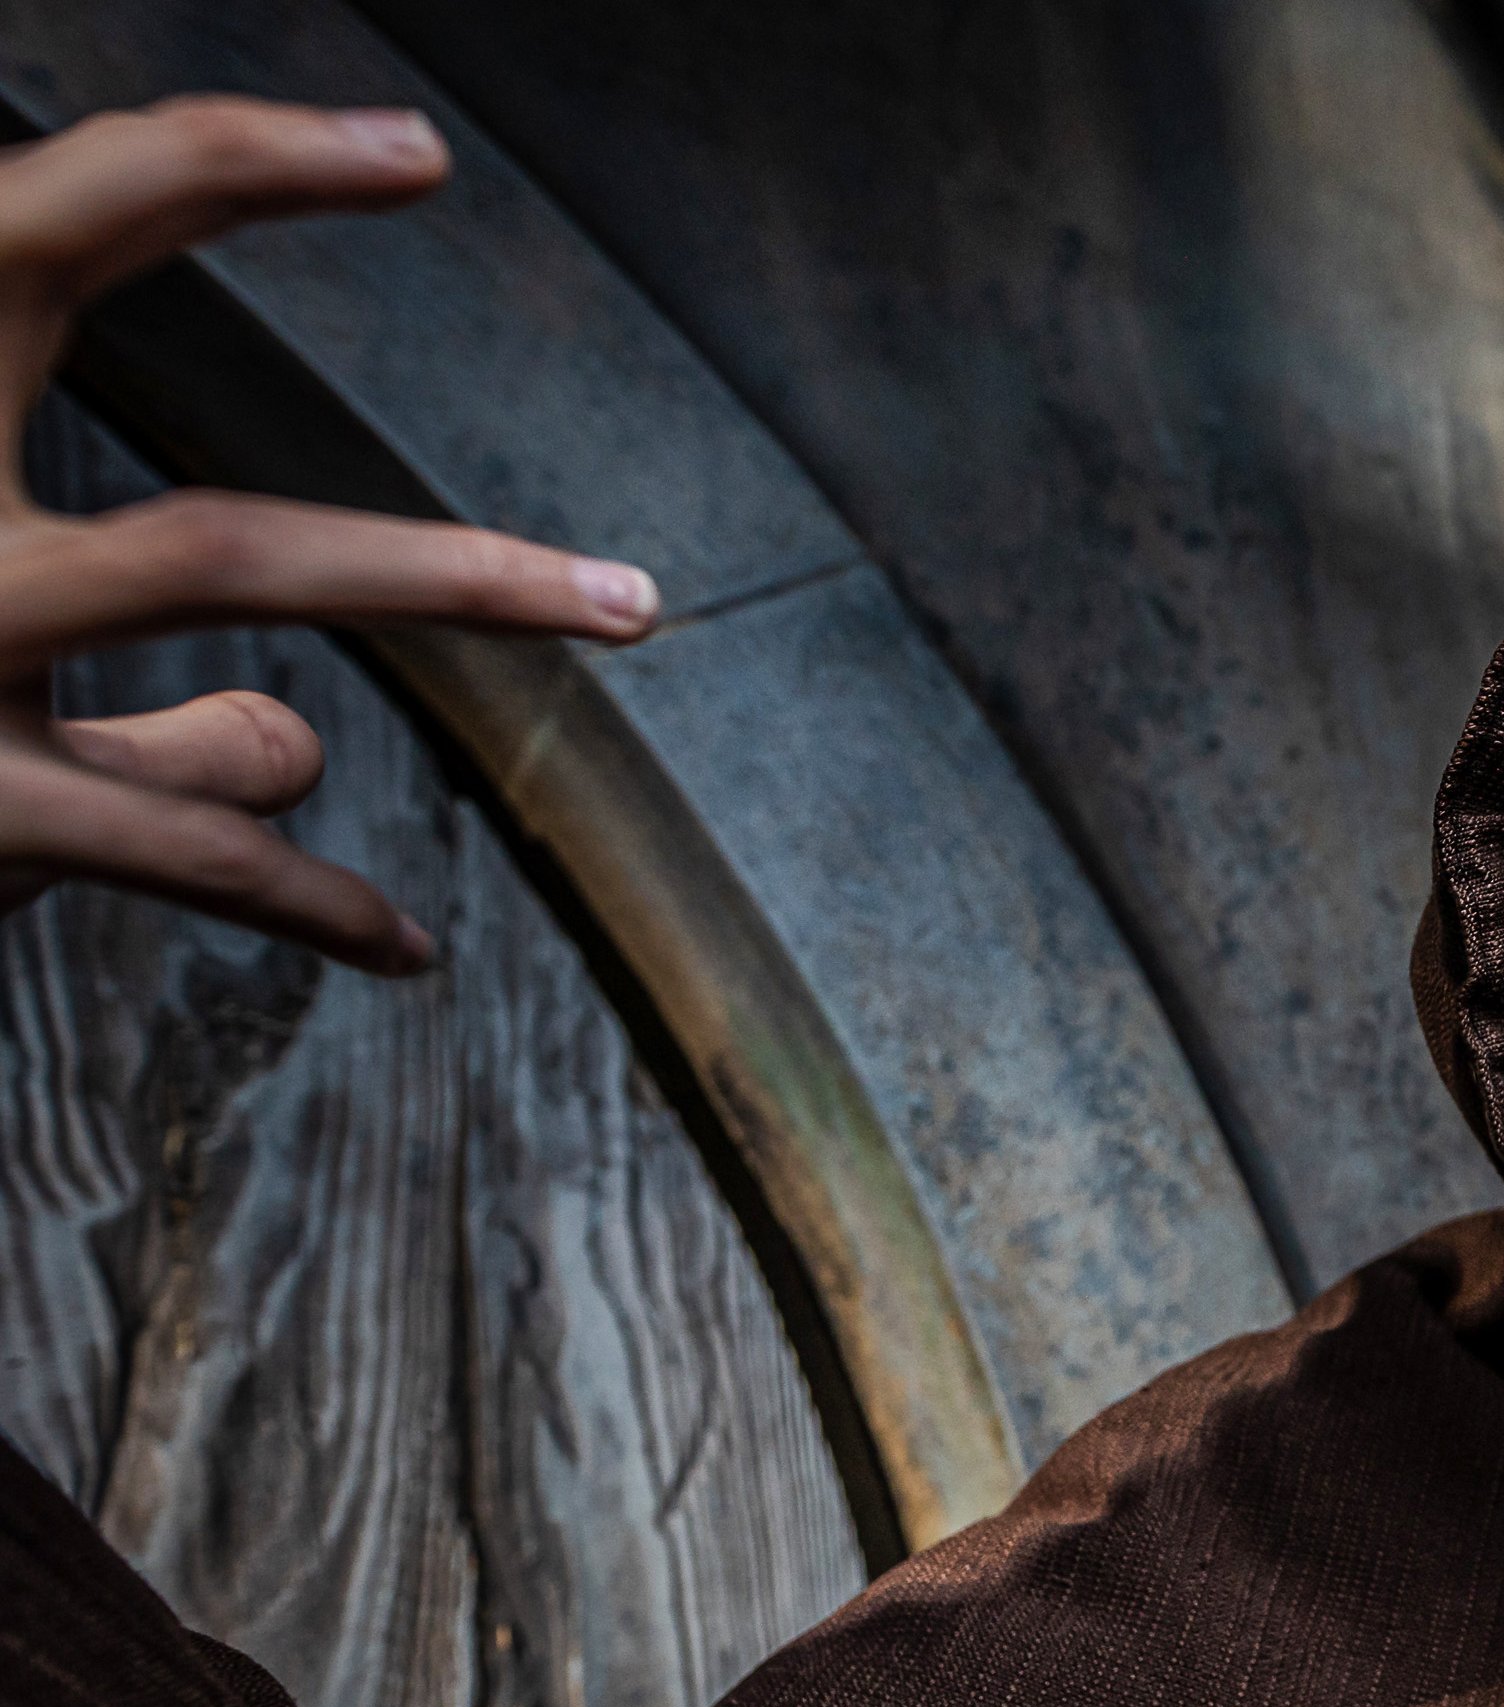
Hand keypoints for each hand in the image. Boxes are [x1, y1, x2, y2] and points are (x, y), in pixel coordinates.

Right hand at [0, 96, 659, 973]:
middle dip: (230, 166)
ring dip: (453, 565)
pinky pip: (180, 836)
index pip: (27, 214)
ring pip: (216, 548)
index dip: (209, 159)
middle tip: (429, 147)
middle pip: (43, 263)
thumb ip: (119, 719)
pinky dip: (307, 899)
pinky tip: (400, 946)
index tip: (406, 152)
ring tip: (629, 601)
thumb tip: (296, 741)